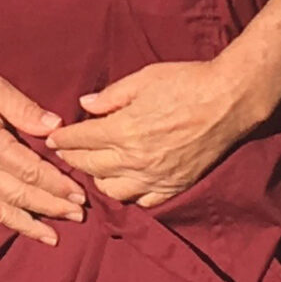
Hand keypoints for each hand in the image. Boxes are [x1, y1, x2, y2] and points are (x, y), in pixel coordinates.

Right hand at [0, 50, 85, 245]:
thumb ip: (25, 109)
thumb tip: (56, 128)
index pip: (30, 171)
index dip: (56, 185)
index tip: (79, 193)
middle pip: (19, 195)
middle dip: (51, 208)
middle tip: (77, 215)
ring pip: (0, 209)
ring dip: (29, 225)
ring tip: (53, 236)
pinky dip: (4, 220)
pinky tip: (21, 227)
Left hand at [46, 59, 257, 207]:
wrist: (229, 101)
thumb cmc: (187, 83)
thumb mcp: (144, 78)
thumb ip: (111, 96)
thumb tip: (85, 105)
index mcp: (123, 130)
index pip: (80, 140)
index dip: (61, 139)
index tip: (51, 139)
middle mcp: (135, 160)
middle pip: (89, 167)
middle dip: (72, 159)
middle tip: (66, 153)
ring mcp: (155, 177)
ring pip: (111, 191)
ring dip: (97, 179)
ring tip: (95, 167)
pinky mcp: (173, 187)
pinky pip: (142, 202)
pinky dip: (128, 194)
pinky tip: (125, 182)